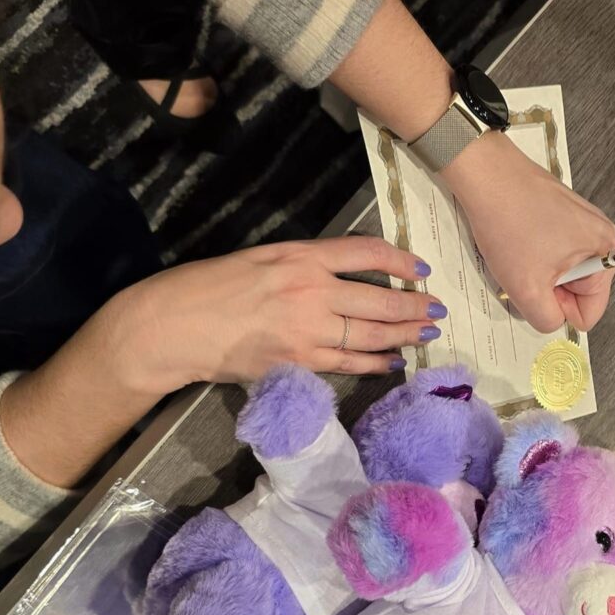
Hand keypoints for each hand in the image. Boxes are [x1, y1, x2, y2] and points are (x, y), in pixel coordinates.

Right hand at [98, 236, 446, 396]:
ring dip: (404, 334)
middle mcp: (310, 289)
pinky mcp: (299, 361)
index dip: (401, 261)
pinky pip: (349, 363)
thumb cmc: (210, 287)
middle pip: (378, 298)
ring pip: (370, 333)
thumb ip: (304, 265)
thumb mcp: (261, 258)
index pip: (366, 251)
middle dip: (413, 305)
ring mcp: (307, 329)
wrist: (176, 324)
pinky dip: (376, 363)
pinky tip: (394, 361)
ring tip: (426, 333)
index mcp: (300, 255)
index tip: (421, 270)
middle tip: (437, 309)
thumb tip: (342, 276)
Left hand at [444, 133, 614, 333]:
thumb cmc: (509, 222)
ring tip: (520, 254)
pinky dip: (533, 256)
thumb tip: (554, 321)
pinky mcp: (563, 215)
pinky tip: (518, 242)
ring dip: (538, 274)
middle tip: (525, 271)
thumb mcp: (528, 288)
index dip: (560, 310)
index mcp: (604, 253)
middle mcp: (600, 236)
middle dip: (548, 290)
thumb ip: (547, 319)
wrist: (486, 175)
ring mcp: (582, 223)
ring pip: (561, 274)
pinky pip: (552, 254)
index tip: (538, 291)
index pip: (590, 311)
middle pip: (576, 292)